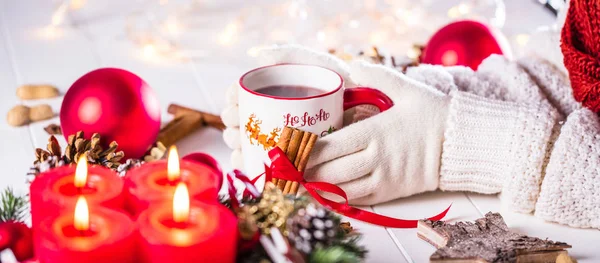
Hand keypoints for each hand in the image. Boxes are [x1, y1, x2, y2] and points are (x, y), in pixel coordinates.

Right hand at [221, 45, 355, 168]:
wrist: (378, 116)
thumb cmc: (353, 89)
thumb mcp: (323, 67)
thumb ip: (294, 55)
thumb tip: (258, 54)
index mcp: (279, 97)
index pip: (246, 95)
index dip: (233, 97)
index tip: (234, 100)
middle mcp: (277, 119)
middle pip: (243, 121)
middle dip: (232, 122)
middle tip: (236, 123)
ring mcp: (283, 144)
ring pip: (249, 145)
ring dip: (236, 144)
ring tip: (239, 143)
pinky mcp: (292, 166)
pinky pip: (265, 170)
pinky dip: (250, 167)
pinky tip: (246, 163)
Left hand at [305, 61, 449, 204]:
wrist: (463, 144)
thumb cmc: (434, 114)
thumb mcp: (407, 89)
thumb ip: (378, 77)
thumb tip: (353, 65)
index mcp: (374, 132)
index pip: (330, 146)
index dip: (306, 152)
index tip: (291, 149)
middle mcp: (375, 158)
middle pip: (329, 172)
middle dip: (306, 172)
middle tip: (290, 168)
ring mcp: (383, 179)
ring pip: (340, 190)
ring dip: (318, 188)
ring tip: (302, 182)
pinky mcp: (390, 192)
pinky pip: (358, 200)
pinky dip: (339, 198)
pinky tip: (326, 193)